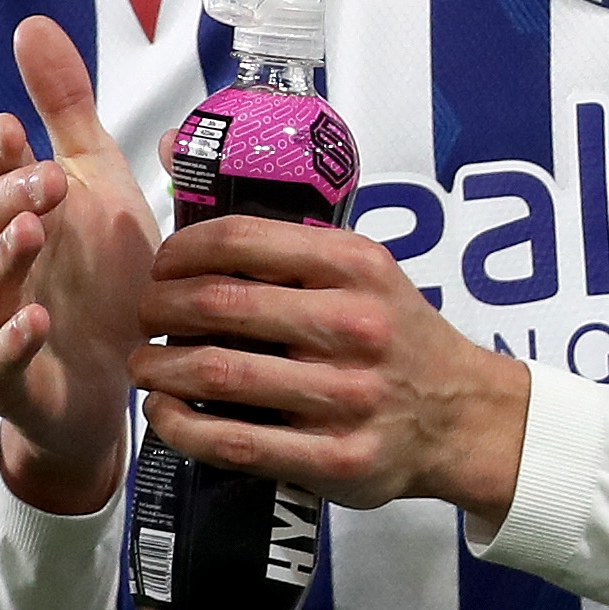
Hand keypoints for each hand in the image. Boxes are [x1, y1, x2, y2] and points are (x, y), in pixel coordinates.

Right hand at [0, 17, 161, 515]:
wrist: (112, 384)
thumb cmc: (99, 279)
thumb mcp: (97, 184)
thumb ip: (66, 109)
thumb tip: (30, 24)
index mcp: (7, 219)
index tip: (14, 126)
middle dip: (8, 199)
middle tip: (49, 178)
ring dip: (3, 260)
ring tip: (32, 233)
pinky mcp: (8, 382)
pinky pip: (0, 362)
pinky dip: (13, 342)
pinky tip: (37, 321)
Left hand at [131, 216, 530, 518]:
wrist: (464, 417)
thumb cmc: (395, 334)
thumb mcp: (362, 268)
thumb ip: (282, 233)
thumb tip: (178, 150)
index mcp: (356, 266)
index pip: (241, 238)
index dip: (180, 250)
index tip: (162, 265)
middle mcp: (353, 326)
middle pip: (219, 305)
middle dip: (159, 309)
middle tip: (145, 317)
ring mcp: (346, 396)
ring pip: (219, 375)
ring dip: (160, 369)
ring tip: (144, 364)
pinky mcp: (336, 459)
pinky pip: (236, 442)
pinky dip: (182, 428)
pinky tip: (164, 415)